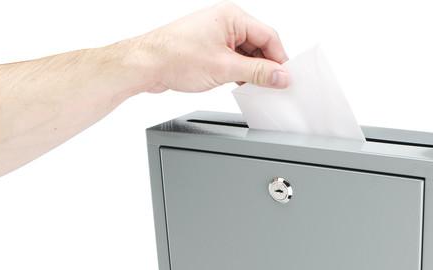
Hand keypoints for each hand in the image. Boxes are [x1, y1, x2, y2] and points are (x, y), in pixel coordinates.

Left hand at [126, 1, 289, 92]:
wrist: (147, 65)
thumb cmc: (176, 57)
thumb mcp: (224, 67)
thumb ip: (257, 72)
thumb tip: (280, 75)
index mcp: (232, 17)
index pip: (268, 37)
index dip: (280, 59)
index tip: (286, 78)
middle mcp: (225, 23)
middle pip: (258, 45)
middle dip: (266, 67)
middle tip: (273, 87)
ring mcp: (216, 36)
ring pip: (245, 55)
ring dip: (251, 72)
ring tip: (256, 89)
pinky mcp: (208, 50)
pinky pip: (232, 61)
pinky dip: (239, 73)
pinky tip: (241, 86)